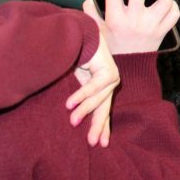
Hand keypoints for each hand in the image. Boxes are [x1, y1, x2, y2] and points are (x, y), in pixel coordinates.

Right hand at [68, 27, 119, 147]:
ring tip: (72, 122)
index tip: (100, 144)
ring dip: (84, 110)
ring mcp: (112, 76)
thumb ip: (74, 98)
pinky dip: (82, 94)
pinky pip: (96, 85)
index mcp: (102, 88)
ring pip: (98, 99)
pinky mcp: (109, 69)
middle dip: (98, 126)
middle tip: (92, 143)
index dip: (101, 127)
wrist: (76, 34)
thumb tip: (68, 119)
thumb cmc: (71, 58)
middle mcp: (110, 83)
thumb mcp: (72, 81)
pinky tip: (70, 104)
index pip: (102, 111)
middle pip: (104, 109)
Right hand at [93, 0, 179, 54]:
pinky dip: (173, 4)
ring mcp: (151, 26)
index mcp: (115, 19)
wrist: (130, 68)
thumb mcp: (97, 30)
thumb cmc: (112, 46)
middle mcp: (134, 21)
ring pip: (164, 1)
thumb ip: (91, 11)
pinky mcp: (163, 31)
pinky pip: (174, 13)